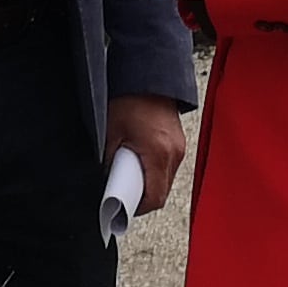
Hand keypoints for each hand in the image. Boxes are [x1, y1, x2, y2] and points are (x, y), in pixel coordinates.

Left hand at [106, 94, 187, 215]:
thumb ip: (110, 160)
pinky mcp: (179, 142)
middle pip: (162, 192)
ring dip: (150, 185)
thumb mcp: (111, 133)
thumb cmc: (130, 100)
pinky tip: (140, 166)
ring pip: (166, 180)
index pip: (154, 197)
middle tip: (123, 197)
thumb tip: (107, 181)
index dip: (138, 209)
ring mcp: (179, 147)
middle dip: (142, 198)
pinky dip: (155, 172)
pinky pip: (169, 167)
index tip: (123, 210)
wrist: (149, 76)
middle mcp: (173, 153)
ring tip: (130, 180)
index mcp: (157, 153)